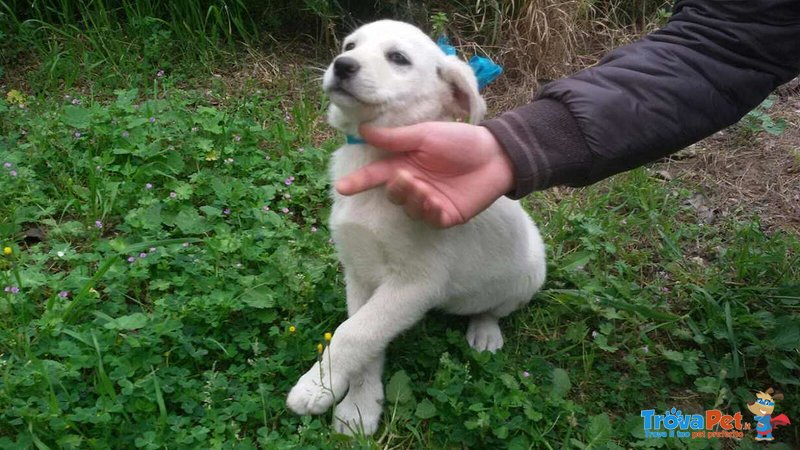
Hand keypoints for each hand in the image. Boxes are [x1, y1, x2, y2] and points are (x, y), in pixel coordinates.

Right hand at [335, 122, 514, 227]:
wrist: (497, 153)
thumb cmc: (461, 139)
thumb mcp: (426, 134)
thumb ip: (395, 138)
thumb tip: (363, 130)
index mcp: (406, 163)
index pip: (376, 174)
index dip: (359, 181)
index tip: (341, 187)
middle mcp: (415, 183)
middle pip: (392, 194)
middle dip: (395, 189)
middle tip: (405, 178)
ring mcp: (430, 201)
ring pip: (409, 208)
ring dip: (413, 199)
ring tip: (425, 188)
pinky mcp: (447, 215)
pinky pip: (429, 219)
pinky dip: (428, 211)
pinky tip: (435, 201)